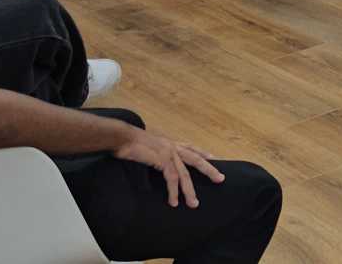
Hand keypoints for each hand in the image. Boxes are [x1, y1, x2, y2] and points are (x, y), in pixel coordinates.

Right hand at [111, 130, 225, 208]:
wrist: (121, 137)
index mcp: (171, 142)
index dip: (204, 153)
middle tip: (220, 179)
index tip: (215, 158)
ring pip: (185, 174)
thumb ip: (157, 152)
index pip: (192, 148)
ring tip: (193, 203)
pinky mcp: (161, 160)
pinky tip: (174, 201)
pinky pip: (171, 178)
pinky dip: (173, 191)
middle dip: (209, 170)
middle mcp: (173, 146)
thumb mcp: (149, 146)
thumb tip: (157, 160)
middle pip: (196, 159)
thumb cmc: (131, 142)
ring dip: (189, 190)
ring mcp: (168, 152)